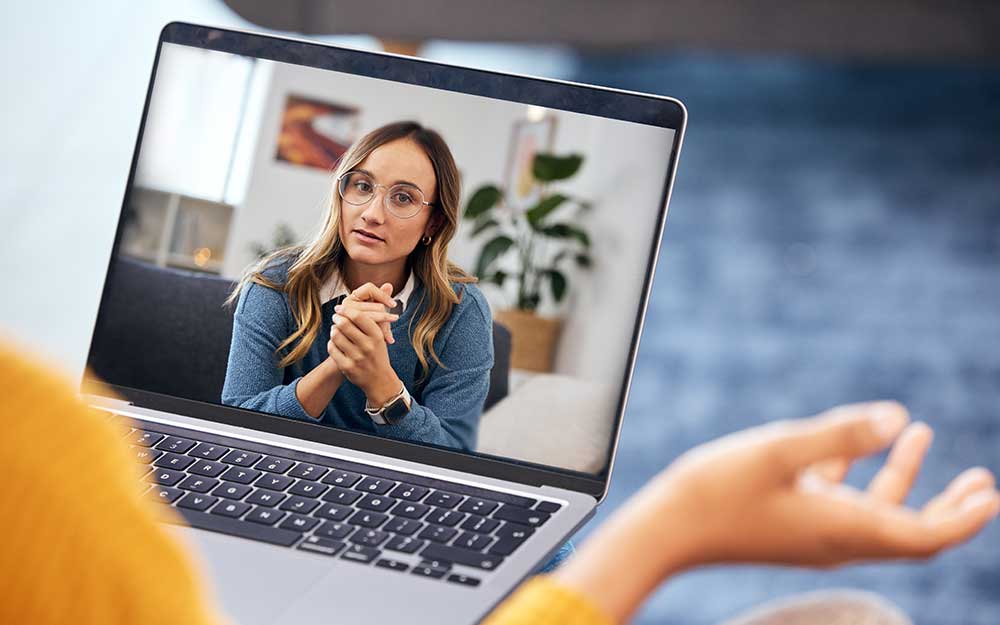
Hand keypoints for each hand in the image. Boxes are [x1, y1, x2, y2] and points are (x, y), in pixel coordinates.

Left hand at [327, 287, 400, 404]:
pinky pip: (332, 349)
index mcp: (377, 336)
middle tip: (335, 316)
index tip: (340, 307)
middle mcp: (368, 346)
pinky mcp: (347, 367)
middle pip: (344, 324)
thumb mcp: (382, 332)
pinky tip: (334, 341)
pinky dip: (331, 343)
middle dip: (337, 318)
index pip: (358, 316)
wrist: (379, 380)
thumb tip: (389, 283)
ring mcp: (357, 358)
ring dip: (333, 330)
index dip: (347, 309)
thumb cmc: (378, 351)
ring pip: (336, 335)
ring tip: (335, 328)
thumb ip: (380, 309)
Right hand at [342, 282, 397, 343]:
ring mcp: (343, 316)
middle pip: (374, 305)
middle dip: (385, 315)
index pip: (369, 288)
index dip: (383, 295)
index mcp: (354, 296)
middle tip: (394, 320)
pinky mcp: (345, 329)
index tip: (394, 305)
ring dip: (384, 326)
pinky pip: (368, 329)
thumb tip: (389, 285)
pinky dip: (380, 334)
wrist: (358, 345)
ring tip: (392, 335)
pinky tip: (389, 340)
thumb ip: (382, 298)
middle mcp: (346, 304)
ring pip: (371, 317)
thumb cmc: (370, 325)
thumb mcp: (377, 311)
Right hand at [553, 402, 998, 623]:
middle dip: (950, 507)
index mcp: (841, 529)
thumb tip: (898, 415)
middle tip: (982, 482)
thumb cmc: (716, 490)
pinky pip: (840, 500)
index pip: (925, 536)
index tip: (991, 492)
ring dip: (906, 480)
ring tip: (924, 434)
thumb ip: (839, 432)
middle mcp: (835, 537)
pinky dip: (860, 472)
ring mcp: (811, 531)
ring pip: (876, 512)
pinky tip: (856, 438)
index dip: (964, 518)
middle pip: (911, 532)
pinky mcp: (789, 521)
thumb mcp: (778, 451)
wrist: (666, 528)